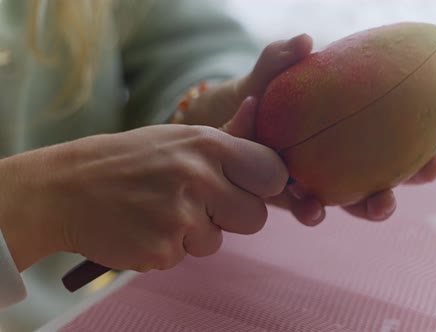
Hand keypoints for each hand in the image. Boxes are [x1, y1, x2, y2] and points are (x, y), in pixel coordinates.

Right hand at [0, 103, 286, 271]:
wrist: (64, 190)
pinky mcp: (162, 250)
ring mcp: (179, 216)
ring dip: (194, 234)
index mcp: (208, 144)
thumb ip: (225, 135)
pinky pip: (185, 257)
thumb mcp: (177, 138)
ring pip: (217, 242)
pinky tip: (143, 227)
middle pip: (256, 217)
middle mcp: (198, 177)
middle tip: (202, 204)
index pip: (273, 174)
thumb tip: (258, 107)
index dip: (264, 185)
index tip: (247, 187)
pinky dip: (168, 248)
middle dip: (234, 217)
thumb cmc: (128, 160)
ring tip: (160, 211)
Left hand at [183, 33, 435, 224]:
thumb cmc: (267, 87)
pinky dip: (300, 204)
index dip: (420, 161)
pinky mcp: (283, 196)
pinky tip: (295, 194)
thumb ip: (284, 57)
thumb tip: (305, 41)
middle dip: (383, 201)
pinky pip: (293, 204)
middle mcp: (338, 166)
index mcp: (354, 139)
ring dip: (335, 213)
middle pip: (370, 190)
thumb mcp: (274, 71)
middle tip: (386, 202)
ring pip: (332, 206)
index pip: (394, 151)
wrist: (231, 110)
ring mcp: (311, 184)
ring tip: (321, 211)